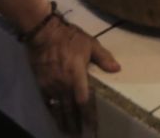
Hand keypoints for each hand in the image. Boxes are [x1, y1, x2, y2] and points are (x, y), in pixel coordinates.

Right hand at [28, 16, 120, 134]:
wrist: (43, 33)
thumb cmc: (69, 38)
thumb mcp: (90, 44)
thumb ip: (103, 58)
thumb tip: (117, 69)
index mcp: (77, 76)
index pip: (84, 102)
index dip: (88, 116)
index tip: (92, 127)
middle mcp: (64, 85)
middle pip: (70, 110)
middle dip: (75, 124)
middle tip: (79, 136)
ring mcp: (52, 86)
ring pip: (59, 108)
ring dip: (63, 121)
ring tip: (68, 132)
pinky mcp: (42, 84)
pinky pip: (48, 102)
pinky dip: (52, 111)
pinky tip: (55, 118)